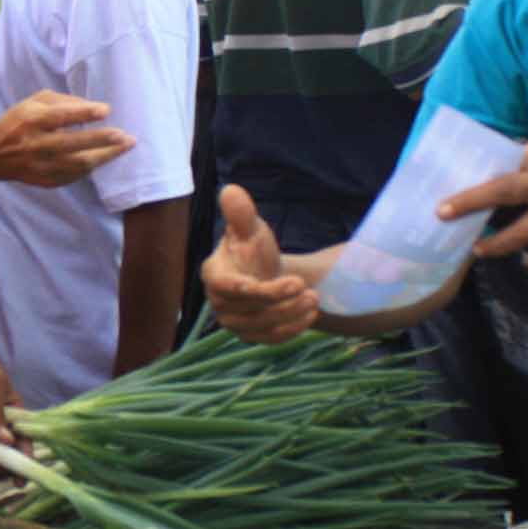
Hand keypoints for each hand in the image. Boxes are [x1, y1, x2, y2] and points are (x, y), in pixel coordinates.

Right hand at [0, 91, 131, 187]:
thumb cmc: (20, 121)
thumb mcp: (35, 102)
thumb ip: (64, 101)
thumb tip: (95, 108)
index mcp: (31, 121)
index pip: (59, 117)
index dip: (83, 114)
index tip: (106, 111)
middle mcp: (35, 145)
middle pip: (71, 144)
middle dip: (100, 140)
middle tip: (125, 136)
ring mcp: (40, 166)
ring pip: (77, 164)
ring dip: (104, 156)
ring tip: (125, 146)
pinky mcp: (45, 181)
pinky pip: (74, 175)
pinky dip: (92, 165)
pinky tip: (105, 156)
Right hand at [200, 185, 315, 343]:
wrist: (264, 273)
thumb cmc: (253, 249)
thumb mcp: (250, 228)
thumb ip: (240, 213)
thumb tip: (231, 190)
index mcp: (213, 275)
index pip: (229, 288)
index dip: (255, 289)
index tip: (291, 282)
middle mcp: (219, 303)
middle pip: (250, 309)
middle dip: (281, 300)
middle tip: (309, 289)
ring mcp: (233, 323)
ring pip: (262, 326)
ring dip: (291, 315)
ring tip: (314, 299)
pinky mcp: (250, 336)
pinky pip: (270, 338)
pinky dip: (292, 329)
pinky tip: (310, 314)